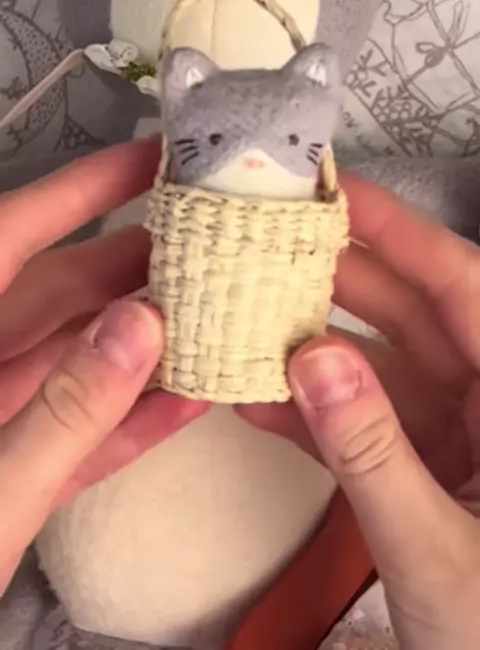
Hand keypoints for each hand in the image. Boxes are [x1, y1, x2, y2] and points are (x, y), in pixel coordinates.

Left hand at [0, 137, 208, 594]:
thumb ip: (67, 410)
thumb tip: (145, 324)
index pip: (12, 239)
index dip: (80, 191)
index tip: (150, 158)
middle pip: (57, 297)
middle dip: (135, 269)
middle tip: (212, 242)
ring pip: (76, 364)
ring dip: (144, 346)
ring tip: (219, 311)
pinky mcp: (12, 474)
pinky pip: (77, 433)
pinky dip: (128, 421)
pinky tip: (192, 401)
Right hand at [239, 172, 479, 648]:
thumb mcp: (440, 552)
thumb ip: (374, 456)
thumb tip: (311, 359)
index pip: (461, 287)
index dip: (400, 231)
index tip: (334, 191)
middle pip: (411, 315)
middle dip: (338, 278)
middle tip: (264, 242)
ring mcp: (452, 434)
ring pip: (377, 366)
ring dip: (310, 347)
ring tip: (240, 313)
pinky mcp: (418, 468)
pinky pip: (361, 423)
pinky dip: (311, 415)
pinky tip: (253, 400)